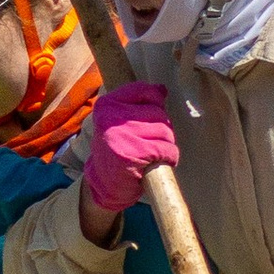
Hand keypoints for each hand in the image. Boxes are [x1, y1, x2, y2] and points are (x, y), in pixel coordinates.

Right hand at [79, 82, 177, 216]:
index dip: (156, 102)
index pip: (144, 90)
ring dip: (166, 145)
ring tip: (151, 154)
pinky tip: (155, 162)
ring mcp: (121, 135)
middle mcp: (111, 117)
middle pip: (159, 113)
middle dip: (161, 130)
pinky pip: (166, 149)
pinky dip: (168, 157)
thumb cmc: (118, 149)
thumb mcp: (121, 121)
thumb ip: (139, 103)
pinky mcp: (132, 154)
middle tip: (148, 143)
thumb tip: (162, 89)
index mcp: (107, 104)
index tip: (150, 119)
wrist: (104, 183)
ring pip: (165, 132)